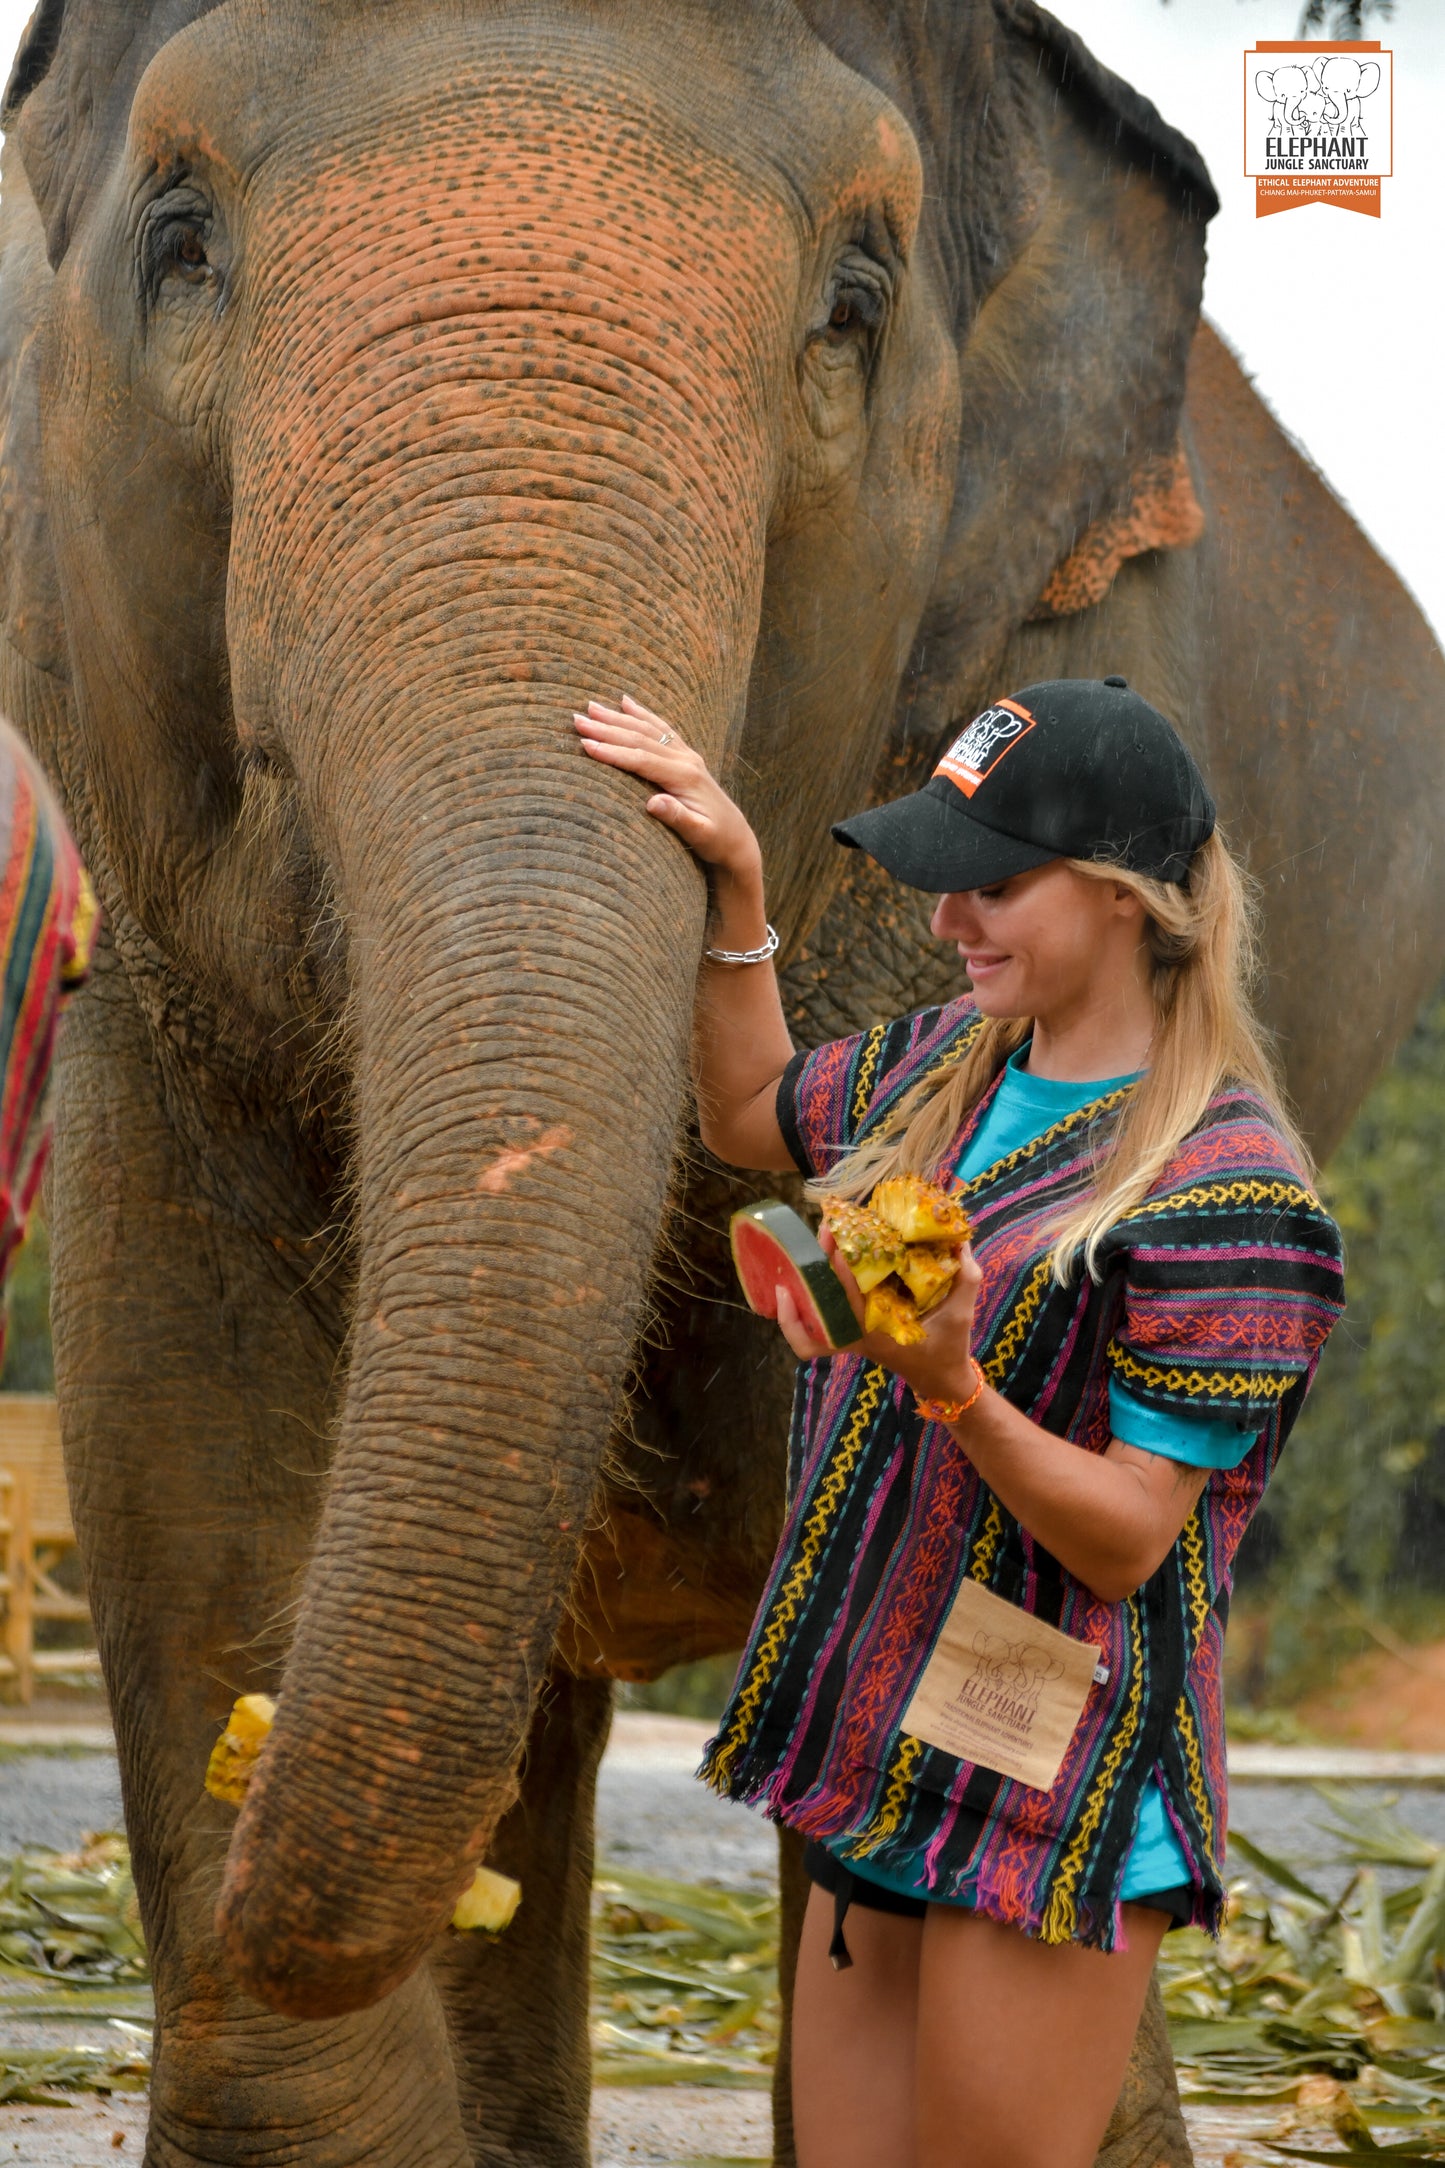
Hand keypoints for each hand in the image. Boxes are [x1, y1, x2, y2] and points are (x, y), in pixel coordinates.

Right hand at [573, 697, 762, 888]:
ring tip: (590, 707)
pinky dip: (642, 714)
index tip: (586, 744)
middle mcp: (686, 760)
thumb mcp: (698, 835)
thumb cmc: (716, 841)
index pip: (641, 759)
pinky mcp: (686, 757)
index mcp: (684, 777)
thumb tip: (653, 804)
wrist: (737, 839)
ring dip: (617, 717)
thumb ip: (677, 818)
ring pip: (648, 729)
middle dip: (607, 728)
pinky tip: (626, 702)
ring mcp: (686, 756)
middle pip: (640, 738)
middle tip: (577, 719)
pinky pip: (660, 729)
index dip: (613, 751)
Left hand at [774, 1227, 982, 1404]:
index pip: (851, 1299)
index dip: (841, 1269)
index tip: (840, 1240)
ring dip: (800, 1290)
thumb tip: (960, 1238)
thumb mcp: (963, 1312)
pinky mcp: (848, 1338)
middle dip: (817, 1266)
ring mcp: (850, 1340)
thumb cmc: (950, 1348)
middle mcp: (859, 1336)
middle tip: (825, 1229)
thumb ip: (965, 1276)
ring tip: (804, 1249)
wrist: (941, 1381)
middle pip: (821, 1307)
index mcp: (881, 1331)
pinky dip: (795, 1320)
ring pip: (807, 1327)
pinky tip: (792, 1287)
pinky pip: (810, 1337)